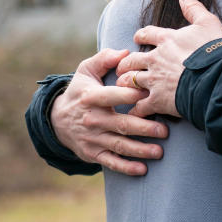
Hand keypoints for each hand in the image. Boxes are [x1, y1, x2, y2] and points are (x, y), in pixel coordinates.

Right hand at [51, 49, 169, 175]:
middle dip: (143, 128)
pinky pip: (111, 162)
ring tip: (159, 151)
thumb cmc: (80, 90)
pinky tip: (142, 169)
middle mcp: (92, 119)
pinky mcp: (93, 153)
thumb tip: (125, 52)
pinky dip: (126, 167)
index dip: (128, 95)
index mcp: (91, 97)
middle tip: (164, 131)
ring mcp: (93, 138)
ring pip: (119, 145)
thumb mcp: (86, 70)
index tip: (148, 94)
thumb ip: (104, 59)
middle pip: (121, 124)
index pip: (111, 96)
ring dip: (140, 150)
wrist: (57, 119)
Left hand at [116, 0, 221, 117]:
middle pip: (132, 59)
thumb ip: (194, 9)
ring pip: (130, 80)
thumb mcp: (208, 23)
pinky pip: (139, 105)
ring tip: (123, 86)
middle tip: (124, 67)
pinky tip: (133, 110)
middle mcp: (156, 58)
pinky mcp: (157, 100)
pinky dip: (135, 108)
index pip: (147, 34)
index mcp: (166, 39)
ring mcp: (154, 80)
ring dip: (125, 83)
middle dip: (125, 63)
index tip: (138, 39)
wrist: (218, 78)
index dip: (141, 36)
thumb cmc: (215, 51)